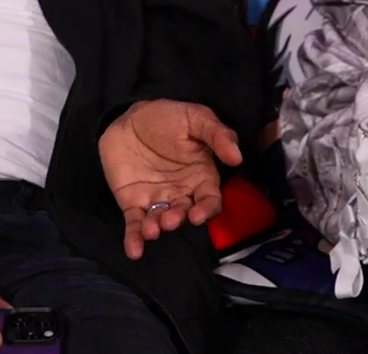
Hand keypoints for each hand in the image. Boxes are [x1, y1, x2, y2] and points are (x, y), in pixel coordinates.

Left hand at [99, 99, 241, 260]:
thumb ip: (217, 135)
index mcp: (201, 177)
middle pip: (184, 214)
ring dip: (157, 229)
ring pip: (160, 221)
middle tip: (170, 219)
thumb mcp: (195, 117)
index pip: (209, 200)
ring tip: (152, 229)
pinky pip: (135, 224)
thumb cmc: (167, 117)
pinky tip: (134, 250)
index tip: (197, 215)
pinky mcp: (132, 203)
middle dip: (178, 220)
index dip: (206, 211)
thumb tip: (236, 157)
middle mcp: (181, 194)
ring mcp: (156, 200)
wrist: (130, 116)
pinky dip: (134, 238)